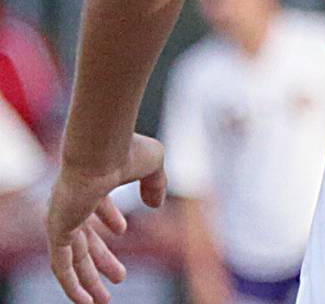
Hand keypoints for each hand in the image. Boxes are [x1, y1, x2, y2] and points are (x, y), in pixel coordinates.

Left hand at [46, 133, 165, 303]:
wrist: (102, 148)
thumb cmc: (127, 149)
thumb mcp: (152, 164)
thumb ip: (155, 184)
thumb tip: (155, 204)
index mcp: (90, 183)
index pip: (94, 206)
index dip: (108, 217)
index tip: (122, 230)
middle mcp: (72, 202)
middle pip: (85, 239)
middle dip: (102, 260)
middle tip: (120, 277)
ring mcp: (62, 217)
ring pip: (74, 259)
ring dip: (88, 281)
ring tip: (102, 301)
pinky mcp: (57, 231)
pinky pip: (61, 266)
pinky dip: (71, 285)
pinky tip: (84, 302)